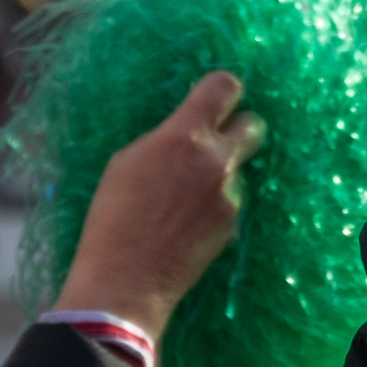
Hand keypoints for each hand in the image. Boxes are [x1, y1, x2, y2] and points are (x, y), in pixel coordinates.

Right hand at [58, 67, 258, 340]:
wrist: (126, 278)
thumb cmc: (113, 217)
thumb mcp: (127, 162)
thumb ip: (166, 140)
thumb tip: (186, 132)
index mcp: (183, 137)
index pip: (225, 87)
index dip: (223, 89)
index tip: (215, 98)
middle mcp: (216, 161)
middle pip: (254, 125)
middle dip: (240, 128)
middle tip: (219, 140)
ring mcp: (230, 194)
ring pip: (237, 169)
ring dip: (220, 175)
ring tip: (182, 201)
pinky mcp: (234, 223)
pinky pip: (231, 201)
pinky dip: (216, 206)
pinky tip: (188, 224)